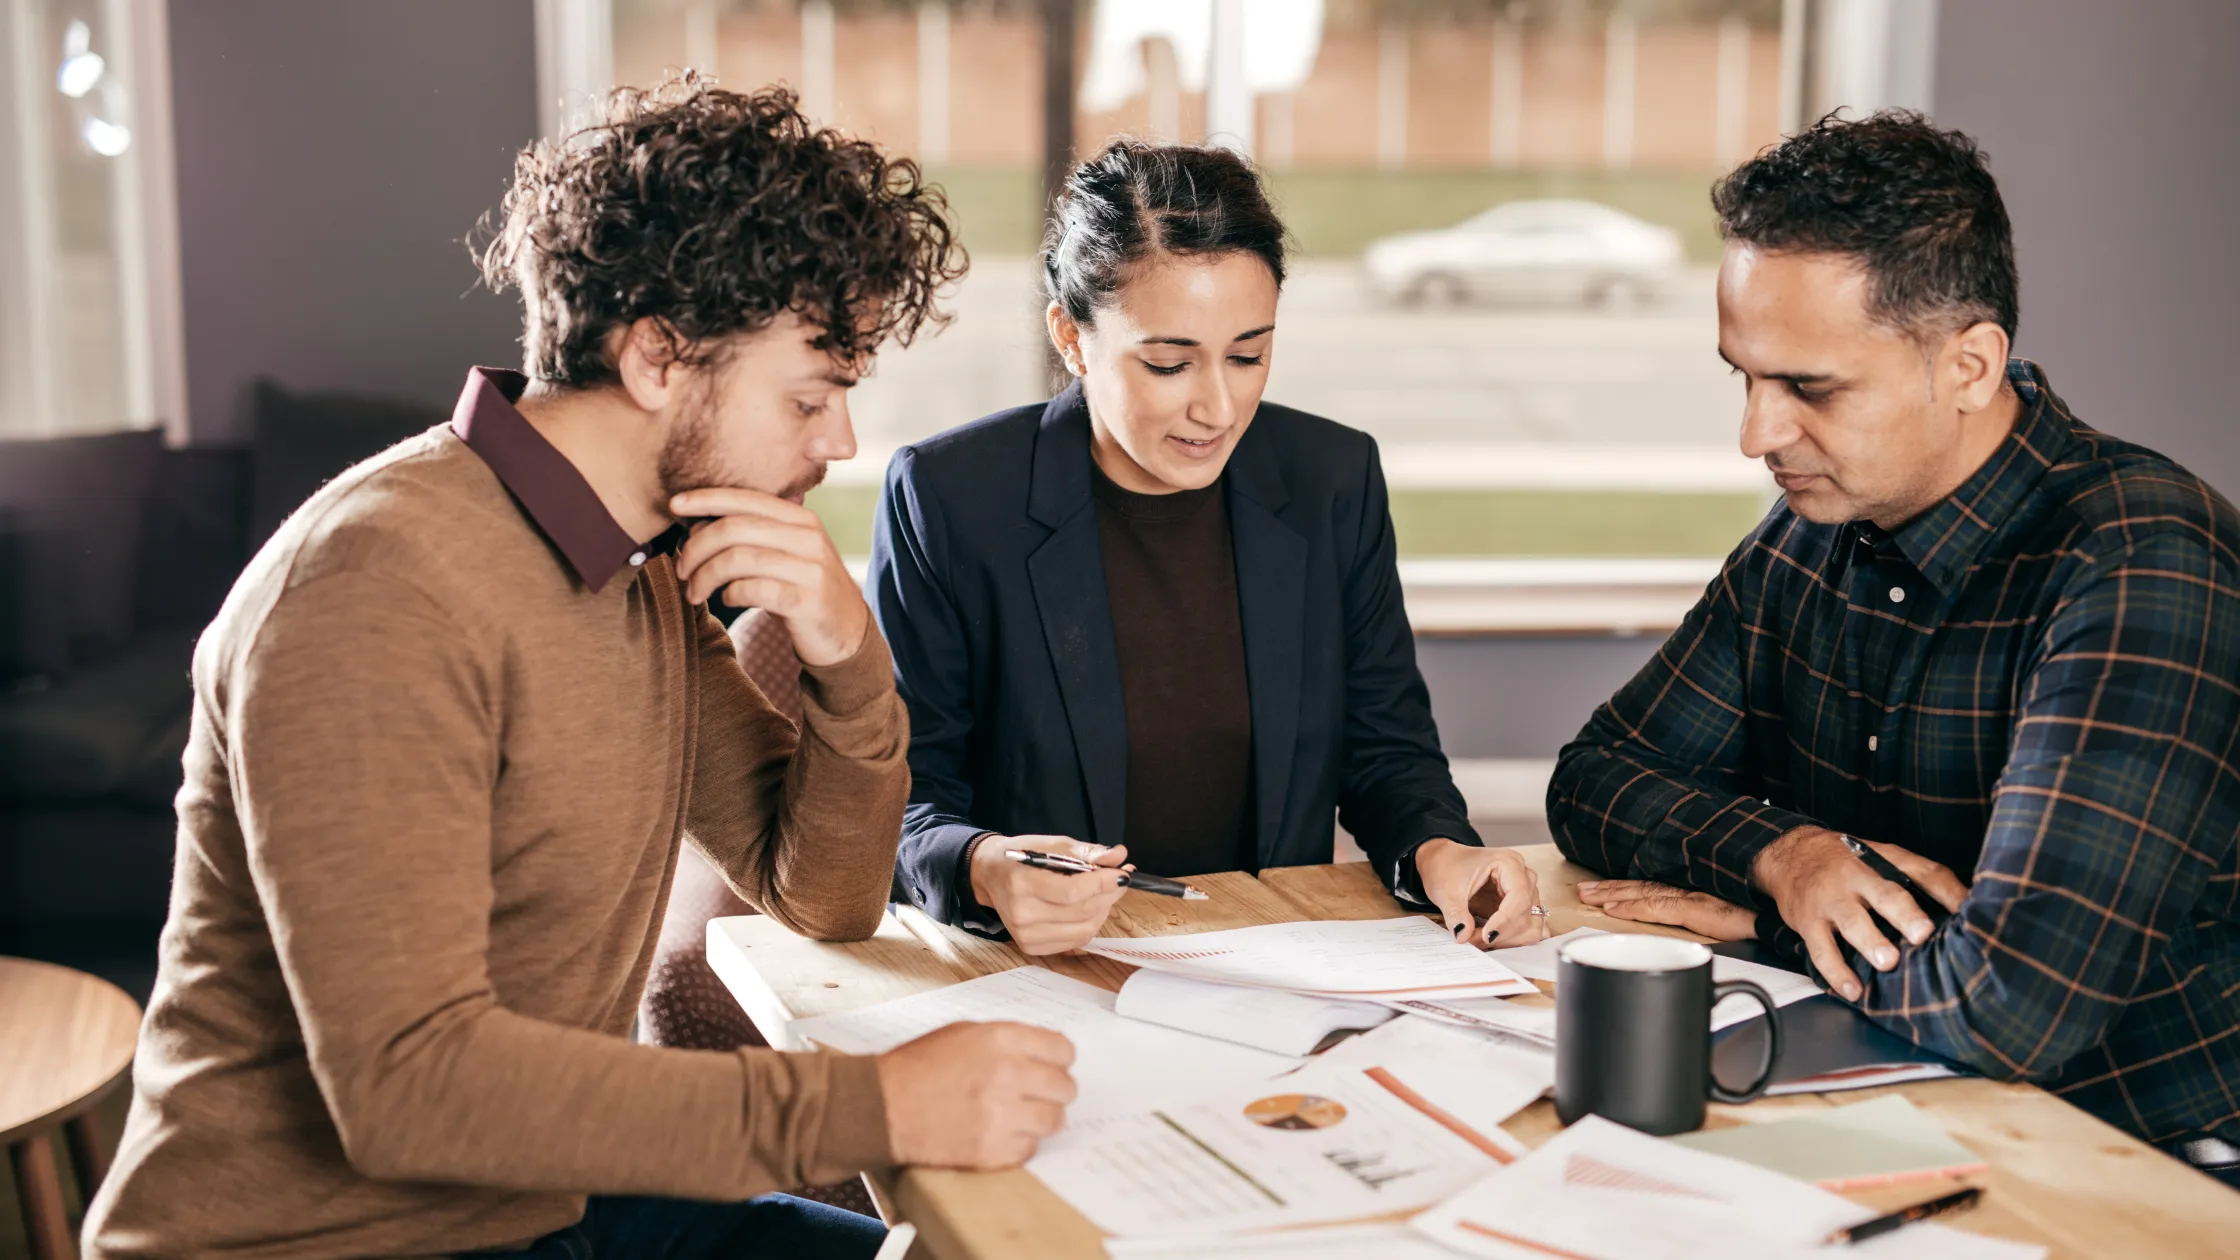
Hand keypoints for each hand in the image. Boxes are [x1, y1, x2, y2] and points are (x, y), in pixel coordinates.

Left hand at [670, 488, 868, 666]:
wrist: (846, 632)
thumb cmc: (802, 589)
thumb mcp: (786, 553)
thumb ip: (752, 536)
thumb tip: (696, 526)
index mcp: (801, 519)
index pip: (747, 499)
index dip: (707, 498)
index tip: (675, 505)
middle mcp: (808, 538)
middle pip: (736, 529)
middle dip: (697, 548)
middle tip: (681, 569)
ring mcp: (811, 569)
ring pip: (739, 560)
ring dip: (706, 576)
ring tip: (694, 592)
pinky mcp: (807, 601)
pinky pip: (754, 590)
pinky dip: (730, 595)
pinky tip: (727, 600)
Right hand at [876, 1021, 1077, 1167]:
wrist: (882, 1106)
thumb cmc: (916, 1067)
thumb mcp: (963, 1033)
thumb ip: (1006, 1039)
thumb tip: (1043, 1051)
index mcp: (1001, 1039)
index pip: (1063, 1049)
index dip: (1060, 1060)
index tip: (1054, 1067)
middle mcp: (1007, 1074)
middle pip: (1065, 1087)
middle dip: (1054, 1091)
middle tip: (1039, 1095)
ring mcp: (1001, 1114)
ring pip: (1054, 1120)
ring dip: (1041, 1119)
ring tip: (1020, 1116)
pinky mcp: (992, 1150)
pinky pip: (1030, 1149)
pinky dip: (1019, 1144)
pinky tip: (1000, 1133)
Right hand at [970, 835, 1128, 955]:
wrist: (988, 876)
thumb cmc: (1019, 856)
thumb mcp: (1048, 844)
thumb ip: (1083, 851)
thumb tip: (1118, 856)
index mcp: (1022, 884)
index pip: (1072, 891)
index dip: (1102, 883)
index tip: (1122, 873)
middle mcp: (1022, 914)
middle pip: (1082, 911)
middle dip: (1109, 893)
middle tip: (1120, 878)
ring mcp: (1026, 935)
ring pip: (1085, 928)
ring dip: (1103, 909)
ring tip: (1105, 891)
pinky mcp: (1031, 947)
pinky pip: (1076, 940)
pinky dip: (1090, 923)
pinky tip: (1089, 907)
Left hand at [1413, 839, 1549, 948]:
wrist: (1445, 864)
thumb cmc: (1448, 868)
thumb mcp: (1446, 891)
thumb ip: (1456, 914)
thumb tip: (1463, 936)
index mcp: (1509, 863)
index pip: (1519, 896)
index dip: (1505, 920)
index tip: (1486, 936)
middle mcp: (1524, 877)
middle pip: (1527, 914)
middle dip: (1501, 933)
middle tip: (1472, 939)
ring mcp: (1527, 893)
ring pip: (1531, 926)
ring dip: (1507, 940)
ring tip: (1478, 939)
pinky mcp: (1522, 908)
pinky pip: (1528, 930)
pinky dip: (1513, 940)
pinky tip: (1492, 941)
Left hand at [1576, 880, 1756, 940]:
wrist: (1782, 913)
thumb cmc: (1760, 915)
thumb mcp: (1728, 917)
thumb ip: (1707, 920)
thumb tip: (1692, 933)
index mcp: (1695, 893)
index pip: (1652, 887)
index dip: (1625, 888)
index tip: (1602, 890)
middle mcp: (1690, 891)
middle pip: (1641, 887)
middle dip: (1609, 889)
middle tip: (1582, 890)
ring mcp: (1692, 898)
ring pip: (1642, 894)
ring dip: (1613, 895)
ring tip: (1588, 897)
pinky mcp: (1698, 909)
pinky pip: (1657, 908)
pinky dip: (1633, 907)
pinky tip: (1614, 909)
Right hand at [1751, 827, 1967, 999]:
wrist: (1790, 855)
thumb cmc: (1847, 863)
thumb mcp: (1883, 857)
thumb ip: (1922, 879)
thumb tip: (1969, 908)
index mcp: (1882, 860)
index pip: (1921, 870)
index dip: (1946, 891)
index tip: (1967, 912)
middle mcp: (1856, 877)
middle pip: (1884, 893)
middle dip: (1903, 914)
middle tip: (1922, 934)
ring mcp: (1830, 899)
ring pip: (1851, 921)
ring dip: (1869, 942)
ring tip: (1887, 963)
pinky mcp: (1808, 921)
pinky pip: (1821, 949)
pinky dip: (1836, 972)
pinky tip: (1853, 990)